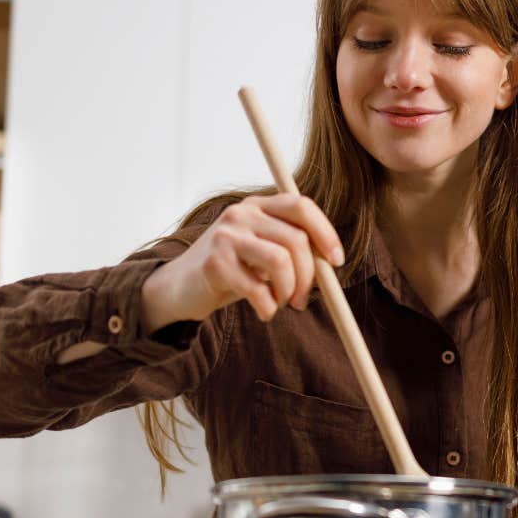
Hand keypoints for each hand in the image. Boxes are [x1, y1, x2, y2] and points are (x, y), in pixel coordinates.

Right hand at [140, 194, 344, 332]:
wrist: (180, 288)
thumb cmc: (232, 272)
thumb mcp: (264, 253)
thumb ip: (293, 250)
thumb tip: (331, 264)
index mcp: (258, 206)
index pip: (302, 207)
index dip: (326, 233)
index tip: (336, 262)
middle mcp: (242, 214)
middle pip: (296, 239)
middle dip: (309, 277)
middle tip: (301, 300)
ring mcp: (226, 236)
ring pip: (281, 261)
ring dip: (289, 291)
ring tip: (281, 303)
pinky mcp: (214, 263)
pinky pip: (258, 289)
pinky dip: (269, 308)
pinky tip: (264, 312)